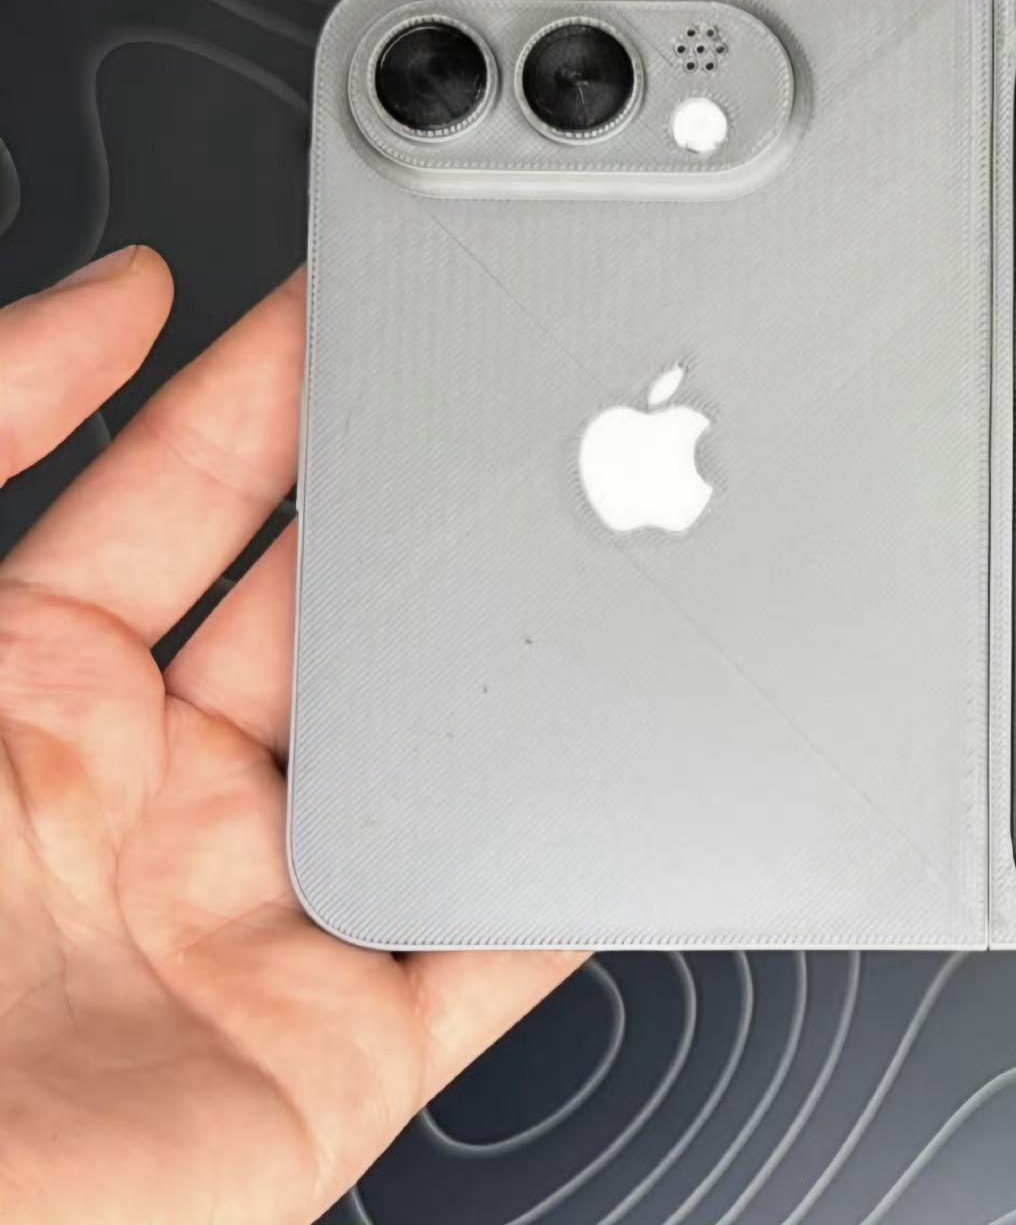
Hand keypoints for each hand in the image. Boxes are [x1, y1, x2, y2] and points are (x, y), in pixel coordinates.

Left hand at [0, 252, 582, 1224]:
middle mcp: (150, 795)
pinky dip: (569, 882)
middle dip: (415, 509)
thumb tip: (105, 297)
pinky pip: (491, 949)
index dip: (274, 388)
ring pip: (430, 757)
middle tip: (501, 417)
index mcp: (23, 691)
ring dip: (508, 679)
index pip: (183, 490)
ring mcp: (252, 918)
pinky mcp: (335, 1050)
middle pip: (334, 607)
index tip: (357, 303)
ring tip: (581, 578)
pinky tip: (624, 796)